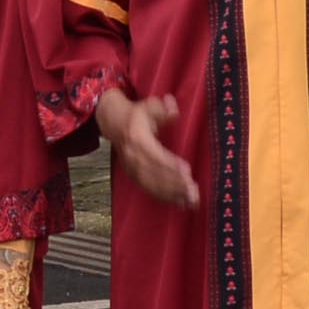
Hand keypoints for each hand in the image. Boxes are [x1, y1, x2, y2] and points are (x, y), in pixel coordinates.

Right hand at [97, 86, 199, 209]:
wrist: (114, 123)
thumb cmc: (138, 114)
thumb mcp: (149, 106)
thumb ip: (162, 108)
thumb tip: (172, 107)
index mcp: (137, 139)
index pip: (155, 154)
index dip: (170, 164)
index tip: (187, 171)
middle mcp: (133, 157)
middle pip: (155, 174)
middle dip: (175, 184)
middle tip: (194, 193)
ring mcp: (132, 168)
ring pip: (153, 185)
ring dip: (172, 194)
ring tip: (191, 201)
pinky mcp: (134, 176)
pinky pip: (149, 189)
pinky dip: (164, 197)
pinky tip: (179, 203)